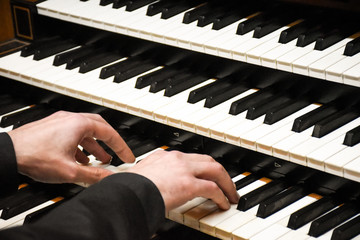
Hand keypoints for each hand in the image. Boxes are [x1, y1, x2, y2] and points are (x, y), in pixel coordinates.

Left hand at [8, 111, 134, 183]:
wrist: (8, 154)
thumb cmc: (35, 156)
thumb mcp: (70, 171)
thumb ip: (94, 175)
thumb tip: (111, 177)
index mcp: (79, 124)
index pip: (109, 133)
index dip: (122, 146)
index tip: (127, 157)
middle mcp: (71, 119)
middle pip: (99, 126)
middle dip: (110, 141)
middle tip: (117, 153)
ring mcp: (60, 121)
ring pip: (85, 131)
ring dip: (95, 145)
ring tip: (100, 159)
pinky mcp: (51, 127)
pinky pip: (73, 133)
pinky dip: (81, 144)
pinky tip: (80, 158)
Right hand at [126, 150, 238, 211]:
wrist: (126, 193)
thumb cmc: (127, 189)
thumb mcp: (138, 178)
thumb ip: (148, 179)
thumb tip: (148, 192)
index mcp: (163, 156)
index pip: (188, 157)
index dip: (200, 165)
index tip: (205, 172)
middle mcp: (176, 159)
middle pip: (206, 159)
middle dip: (219, 171)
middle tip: (225, 182)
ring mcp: (184, 170)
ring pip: (215, 170)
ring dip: (226, 182)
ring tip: (231, 194)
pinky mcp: (189, 184)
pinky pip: (213, 189)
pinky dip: (222, 196)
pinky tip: (224, 204)